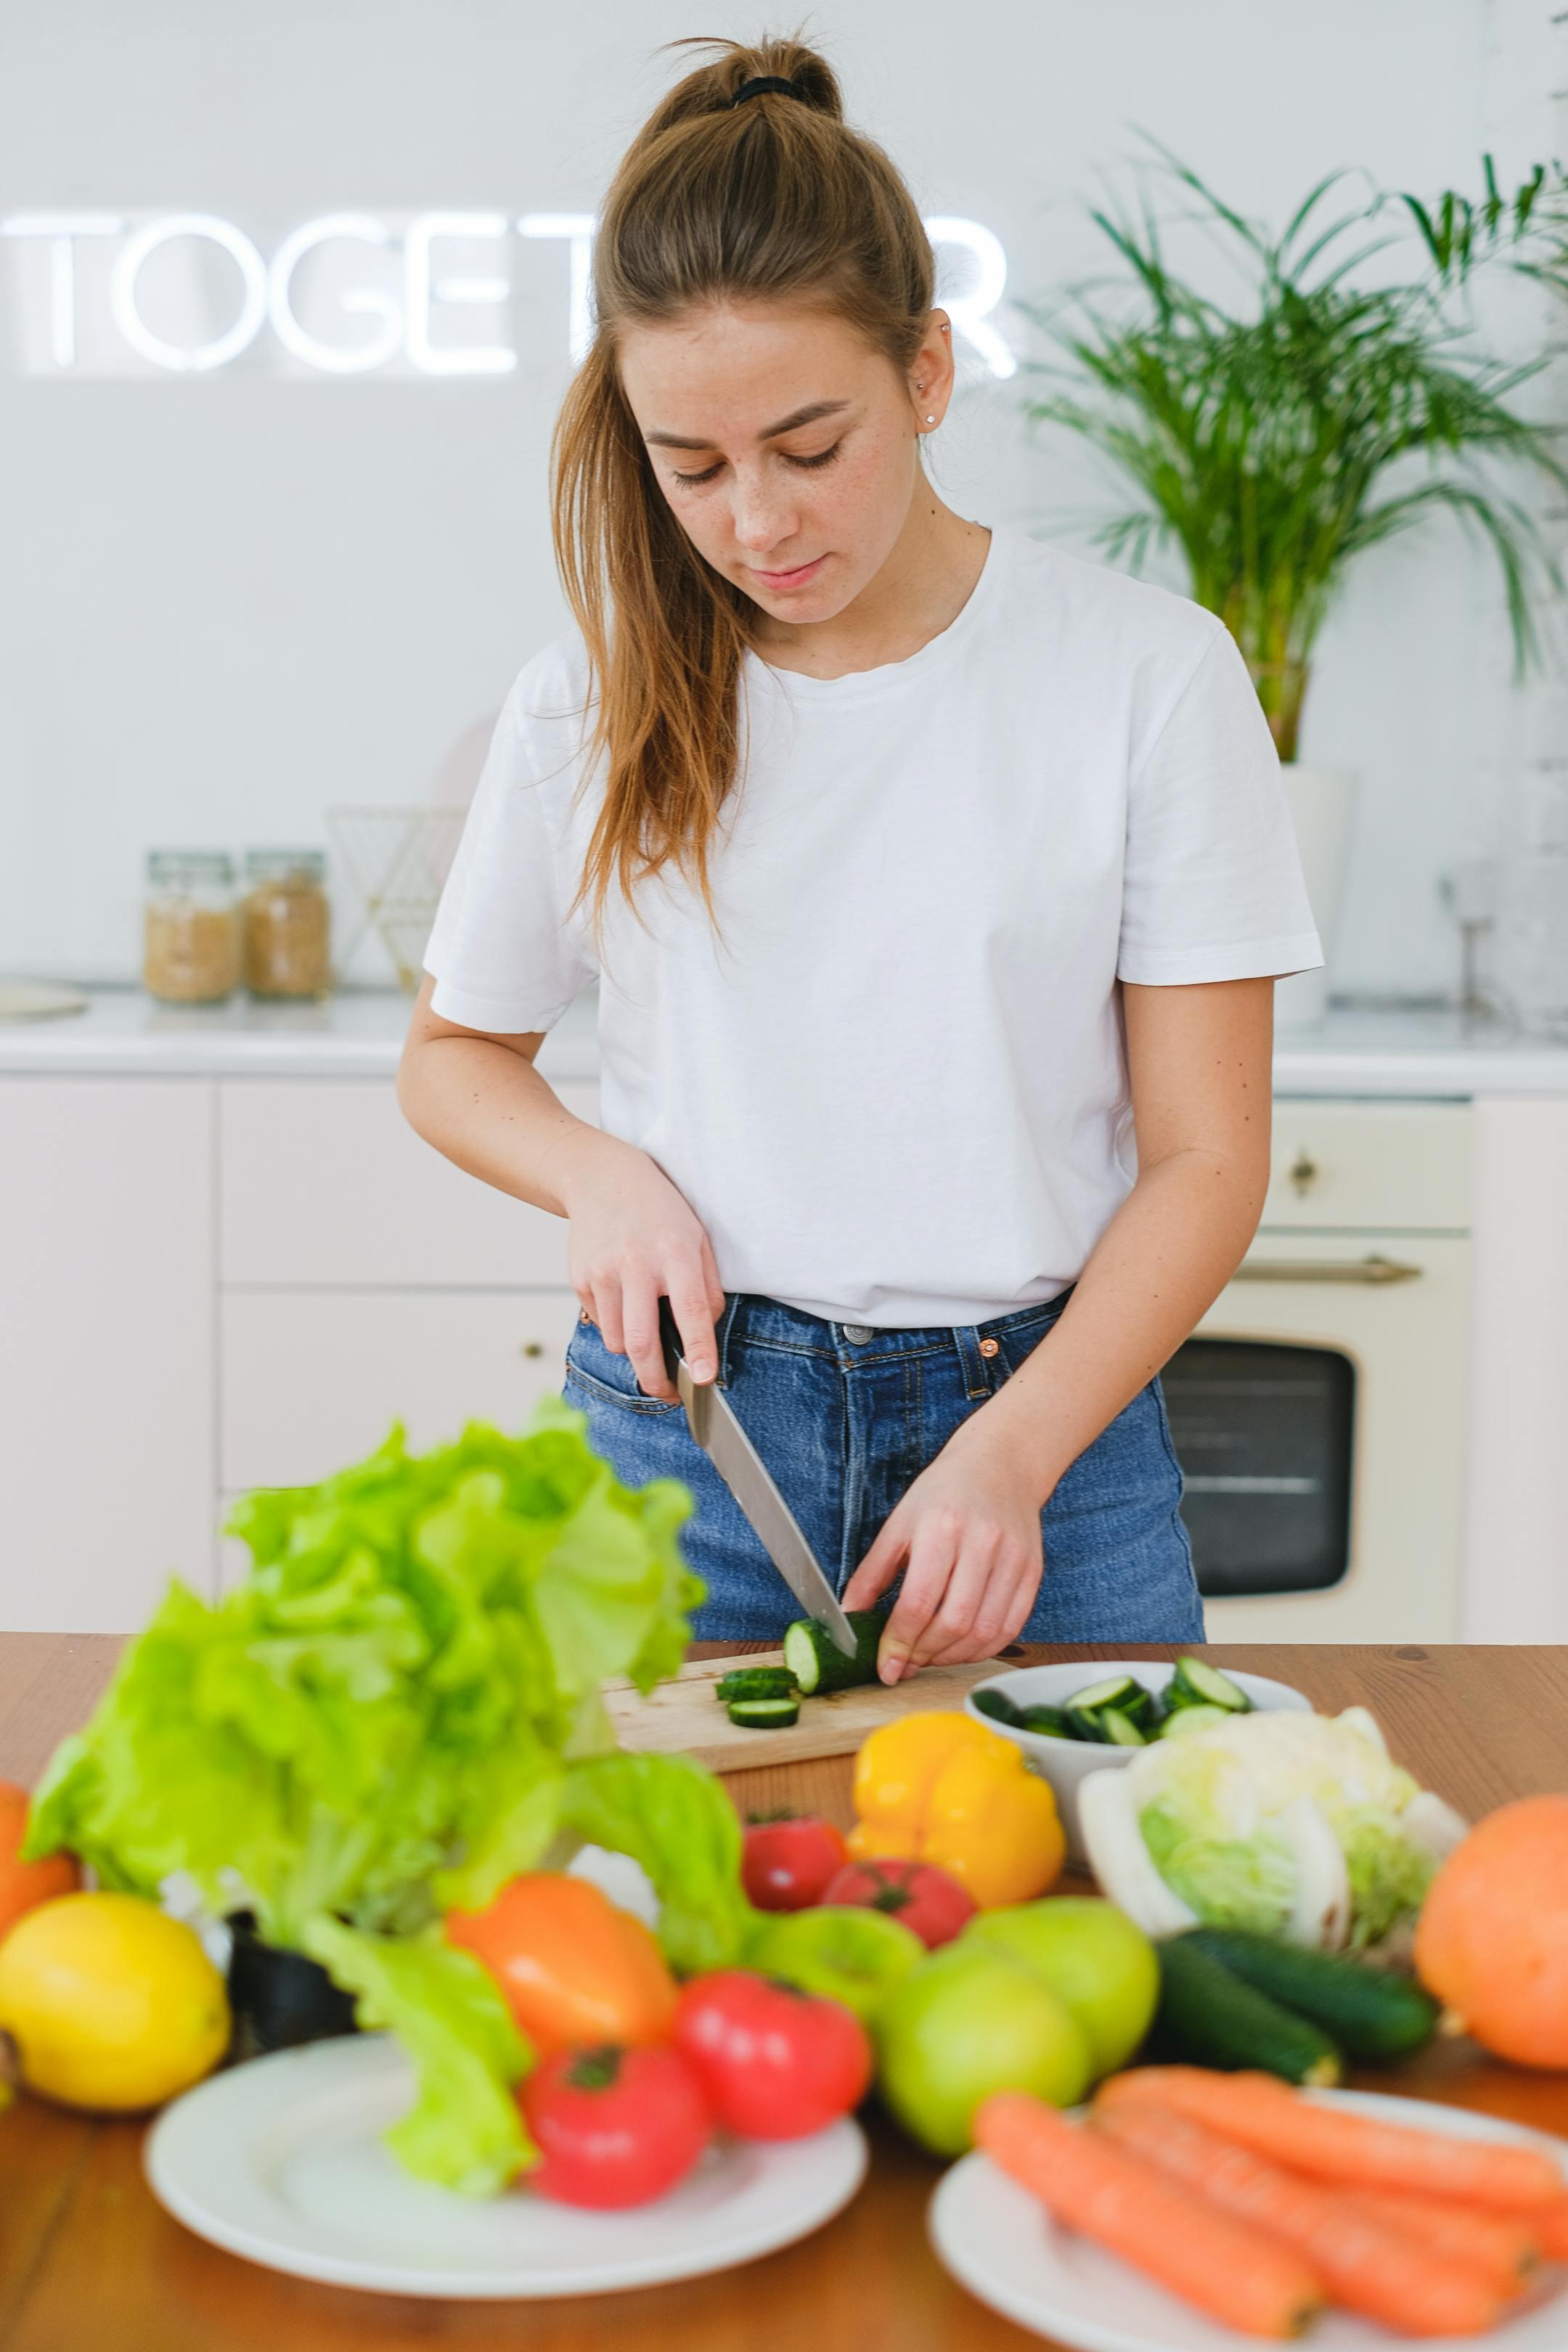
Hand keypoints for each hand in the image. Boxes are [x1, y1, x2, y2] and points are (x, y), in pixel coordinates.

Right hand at [555, 1130, 724, 1399]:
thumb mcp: (696, 1238)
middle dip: (656, 1379)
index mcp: (674, 1252)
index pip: (691, 1311)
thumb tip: (704, 1336)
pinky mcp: (579, 1279)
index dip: (699, 1350)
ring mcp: (602, 1273)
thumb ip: (706, 1287)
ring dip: (636, 1351)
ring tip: (647, 1328)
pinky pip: (601, 1324)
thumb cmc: (658, 1211)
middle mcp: (635, 1264)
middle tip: (671, 1394)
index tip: (702, 1380)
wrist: (602, 1179)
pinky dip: (616, 1327)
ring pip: (619, 1342)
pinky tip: (624, 1300)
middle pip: (642, 1342)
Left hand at [841, 1420, 1048, 1681]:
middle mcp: (982, 1544)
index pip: (918, 1601)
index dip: (899, 1643)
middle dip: (924, 1654)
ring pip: (984, 1632)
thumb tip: (849, 1617)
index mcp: (941, 1528)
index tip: (885, 1667)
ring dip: (952, 1657)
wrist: (1001, 1466)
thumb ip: (871, 1574)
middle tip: (905, 1664)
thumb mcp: (898, 1524)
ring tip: (929, 1657)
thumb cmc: (944, 1494)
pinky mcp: (1033, 1573)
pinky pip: (1011, 1628)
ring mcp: (1013, 1560)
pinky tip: (960, 1649)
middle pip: (953, 1622)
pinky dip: (983, 1649)